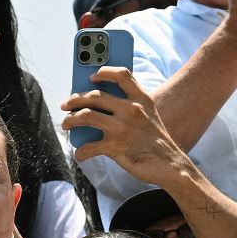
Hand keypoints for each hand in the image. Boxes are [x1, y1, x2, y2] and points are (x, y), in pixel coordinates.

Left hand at [60, 67, 190, 183]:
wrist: (170, 166)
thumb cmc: (155, 142)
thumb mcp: (149, 116)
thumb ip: (130, 107)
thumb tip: (96, 107)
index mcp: (141, 99)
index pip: (121, 75)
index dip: (104, 71)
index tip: (91, 76)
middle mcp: (131, 109)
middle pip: (94, 95)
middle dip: (75, 99)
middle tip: (65, 105)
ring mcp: (122, 128)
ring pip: (85, 116)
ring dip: (70, 120)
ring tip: (66, 124)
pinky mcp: (115, 147)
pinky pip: (89, 147)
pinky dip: (81, 152)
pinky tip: (80, 154)